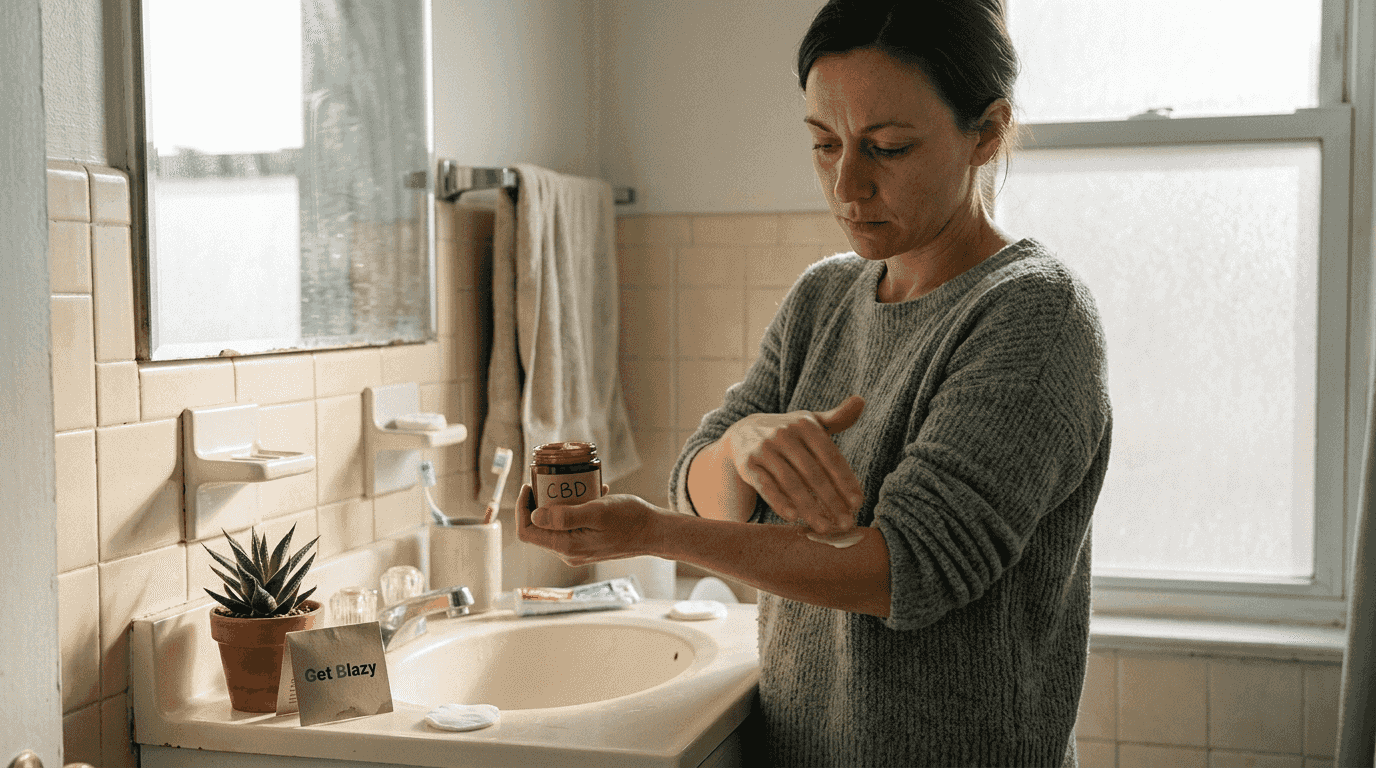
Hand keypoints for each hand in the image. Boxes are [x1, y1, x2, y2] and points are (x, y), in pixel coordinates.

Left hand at [517, 482, 661, 565]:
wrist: (654, 532)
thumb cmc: (630, 520)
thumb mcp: (597, 512)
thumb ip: (565, 517)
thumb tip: (534, 516)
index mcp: (566, 546)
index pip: (527, 532)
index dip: (522, 508)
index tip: (529, 486)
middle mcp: (568, 552)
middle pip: (539, 527)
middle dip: (540, 502)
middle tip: (549, 480)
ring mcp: (578, 549)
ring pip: (555, 525)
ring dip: (558, 503)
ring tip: (571, 484)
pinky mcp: (587, 543)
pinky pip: (571, 525)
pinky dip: (574, 507)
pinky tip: (591, 493)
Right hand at [723, 394, 865, 533]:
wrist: (741, 433)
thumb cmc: (787, 433)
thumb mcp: (809, 422)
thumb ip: (837, 417)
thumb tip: (861, 401)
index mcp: (805, 425)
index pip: (831, 457)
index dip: (845, 481)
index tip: (858, 503)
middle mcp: (784, 433)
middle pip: (813, 473)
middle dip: (832, 501)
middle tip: (846, 524)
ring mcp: (764, 448)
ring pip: (791, 482)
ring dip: (810, 508)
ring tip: (824, 527)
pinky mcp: (747, 464)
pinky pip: (766, 486)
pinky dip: (779, 501)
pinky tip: (793, 517)